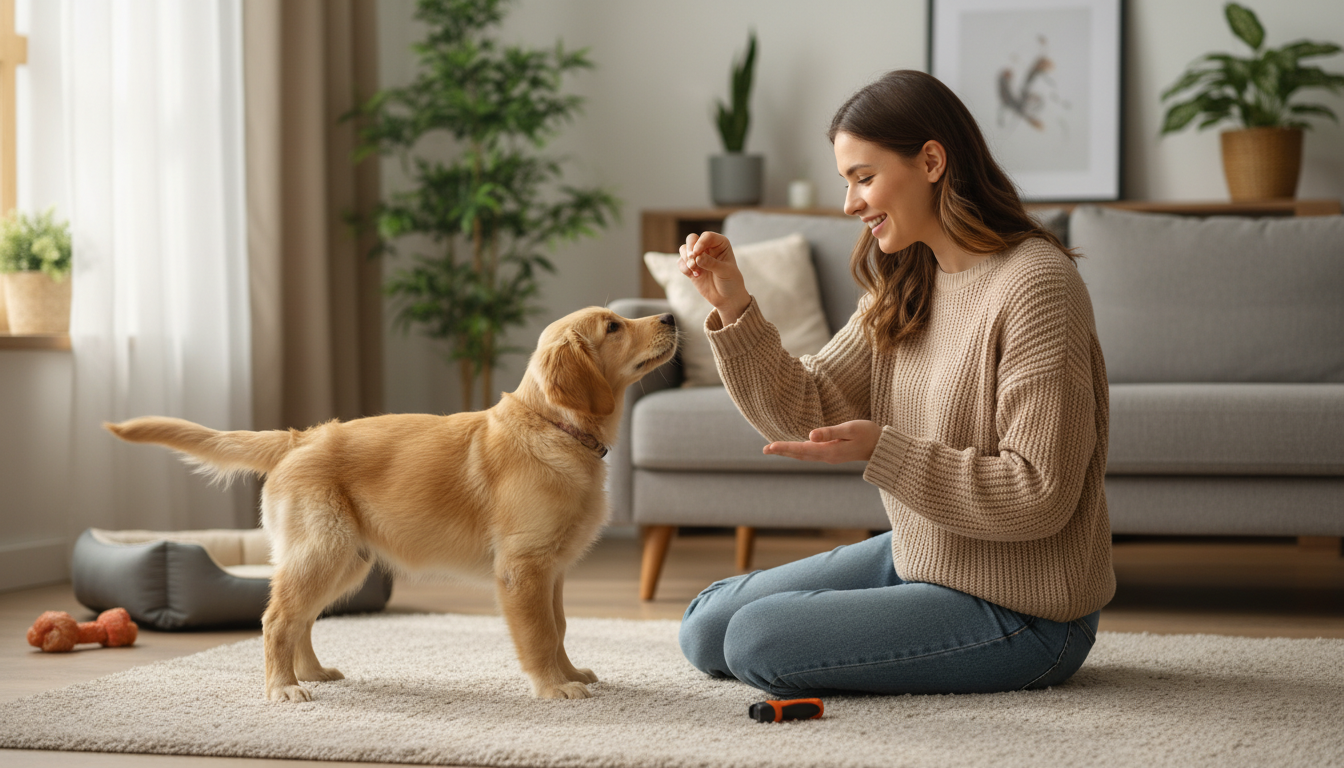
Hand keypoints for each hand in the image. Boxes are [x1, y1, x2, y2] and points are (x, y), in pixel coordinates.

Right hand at [677, 231, 750, 323]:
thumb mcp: (725, 272)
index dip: (700, 242)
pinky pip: (681, 262)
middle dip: (690, 248)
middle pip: (692, 239)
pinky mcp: (691, 268)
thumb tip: (697, 257)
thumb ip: (711, 263)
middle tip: (692, 259)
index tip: (697, 253)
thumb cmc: (731, 282)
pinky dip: (684, 268)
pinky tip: (695, 275)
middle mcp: (708, 248)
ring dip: (686, 259)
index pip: (707, 236)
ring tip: (694, 270)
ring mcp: (698, 257)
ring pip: (684, 249)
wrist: (727, 298)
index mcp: (720, 244)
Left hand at [763, 420, 882, 463]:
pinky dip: (799, 451)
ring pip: (804, 455)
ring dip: (789, 452)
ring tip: (774, 449)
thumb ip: (830, 432)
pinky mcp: (833, 453)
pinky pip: (811, 454)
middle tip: (765, 449)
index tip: (769, 447)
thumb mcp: (850, 429)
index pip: (802, 449)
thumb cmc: (868, 434)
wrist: (881, 447)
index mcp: (829, 451)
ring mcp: (830, 456)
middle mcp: (827, 456)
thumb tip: (810, 435)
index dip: (785, 447)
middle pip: (800, 454)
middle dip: (782, 451)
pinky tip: (794, 449)